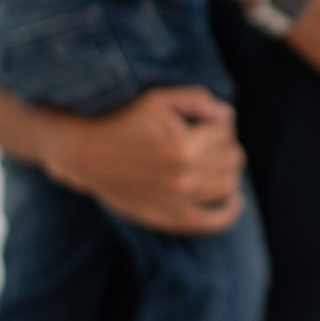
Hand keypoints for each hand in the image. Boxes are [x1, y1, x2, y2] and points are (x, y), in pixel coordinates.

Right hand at [39, 87, 246, 234]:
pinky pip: (215, 222)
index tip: (204, 120)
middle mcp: (185, 177)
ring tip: (215, 160)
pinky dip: (230, 210)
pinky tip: (233, 199)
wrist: (86, 156)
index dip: (219, 120)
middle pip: (233, 157)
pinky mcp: (171, 219)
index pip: (226, 130)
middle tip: (207, 138)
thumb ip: (198, 100)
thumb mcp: (159, 99)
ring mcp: (179, 201)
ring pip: (230, 184)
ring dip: (228, 169)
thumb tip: (228, 115)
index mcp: (184, 146)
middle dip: (225, 143)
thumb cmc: (123, 121)